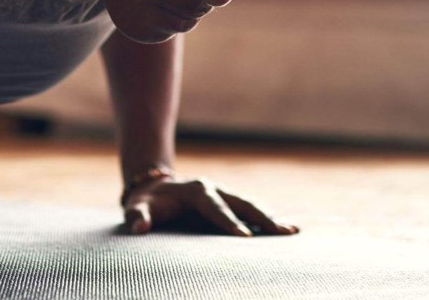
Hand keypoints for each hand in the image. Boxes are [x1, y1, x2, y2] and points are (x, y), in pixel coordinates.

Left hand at [122, 177, 299, 236]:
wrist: (153, 189)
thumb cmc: (145, 203)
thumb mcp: (136, 208)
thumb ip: (137, 217)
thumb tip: (139, 228)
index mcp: (194, 190)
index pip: (214, 207)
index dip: (228, 222)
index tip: (244, 238)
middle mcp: (213, 189)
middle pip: (240, 203)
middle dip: (261, 218)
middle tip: (280, 233)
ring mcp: (223, 195)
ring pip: (250, 206)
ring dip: (270, 219)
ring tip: (292, 232)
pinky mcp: (227, 205)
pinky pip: (250, 212)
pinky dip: (267, 220)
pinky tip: (287, 231)